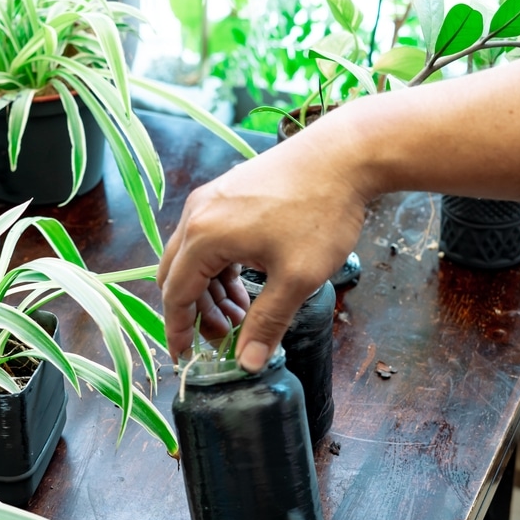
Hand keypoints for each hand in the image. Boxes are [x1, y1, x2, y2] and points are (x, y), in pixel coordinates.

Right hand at [158, 122, 368, 370]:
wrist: (344, 155)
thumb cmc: (320, 213)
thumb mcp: (296, 278)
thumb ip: (267, 323)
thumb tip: (248, 364)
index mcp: (204, 236)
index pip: (175, 294)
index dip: (178, 330)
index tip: (184, 357)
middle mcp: (197, 214)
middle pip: (177, 275)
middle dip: (195, 312)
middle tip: (222, 339)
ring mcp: (212, 199)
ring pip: (194, 257)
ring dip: (210, 291)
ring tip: (242, 316)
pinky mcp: (229, 192)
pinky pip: (210, 238)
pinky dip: (221, 267)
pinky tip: (248, 285)